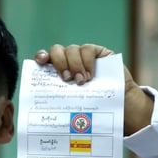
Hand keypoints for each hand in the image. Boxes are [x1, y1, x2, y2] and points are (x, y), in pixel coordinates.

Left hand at [35, 44, 153, 134]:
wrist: (117, 103)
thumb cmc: (90, 104)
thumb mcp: (71, 100)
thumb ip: (58, 95)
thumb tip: (40, 108)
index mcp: (56, 69)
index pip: (45, 57)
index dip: (41, 56)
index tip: (41, 61)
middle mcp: (67, 59)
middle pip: (56, 50)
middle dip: (60, 63)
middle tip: (66, 79)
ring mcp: (81, 54)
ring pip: (72, 49)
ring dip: (75, 65)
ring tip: (81, 82)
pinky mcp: (97, 51)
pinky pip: (87, 49)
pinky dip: (87, 62)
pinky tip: (90, 76)